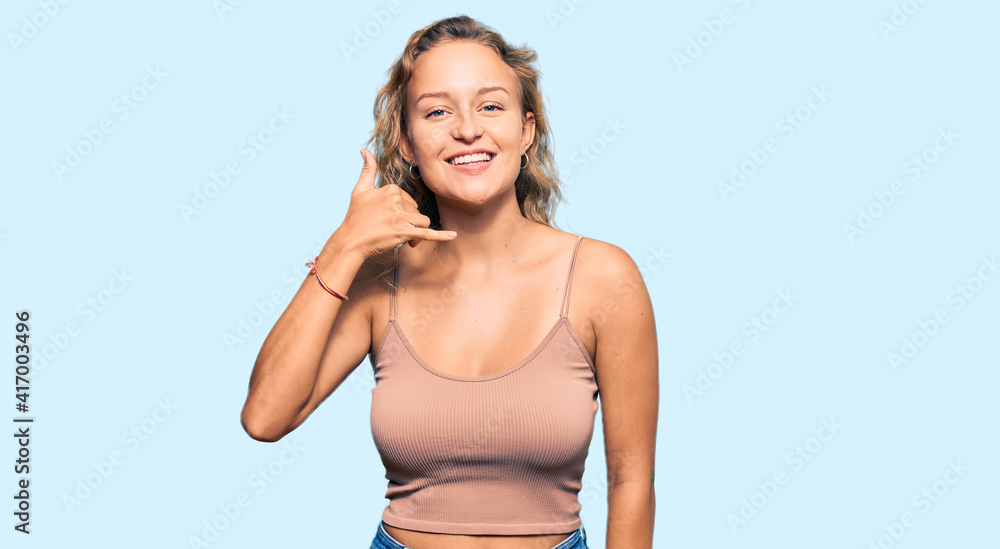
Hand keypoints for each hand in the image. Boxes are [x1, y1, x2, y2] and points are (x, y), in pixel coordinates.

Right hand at [330, 149, 456, 258]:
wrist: (351, 241)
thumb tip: (364, 150)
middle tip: (393, 231)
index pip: (409, 200)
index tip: (390, 221)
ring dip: (415, 231)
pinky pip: (427, 233)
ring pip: (422, 221)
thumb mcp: (360, 190)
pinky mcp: (404, 231)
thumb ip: (368, 170)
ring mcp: (400, 216)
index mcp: (391, 189)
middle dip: (409, 223)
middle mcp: (397, 200)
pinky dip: (441, 235)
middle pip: (416, 211)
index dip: (403, 213)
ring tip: (402, 238)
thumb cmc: (356, 216)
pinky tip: (453, 235)